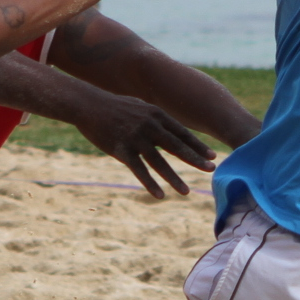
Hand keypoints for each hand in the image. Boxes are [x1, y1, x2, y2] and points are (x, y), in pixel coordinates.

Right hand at [70, 88, 215, 197]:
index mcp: (156, 115)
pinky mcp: (121, 149)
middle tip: (211, 170)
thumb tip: (170, 128)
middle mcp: (149, 126)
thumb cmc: (114, 107)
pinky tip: (159, 195)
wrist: (88, 105)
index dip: (198, 146)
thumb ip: (156, 118)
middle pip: (176, 146)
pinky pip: (138, 170)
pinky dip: (149, 183)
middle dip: (195, 159)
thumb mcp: (140, 107)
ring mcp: (135, 138)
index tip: (212, 156)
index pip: (182, 133)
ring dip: (174, 178)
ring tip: (186, 191)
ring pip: (159, 162)